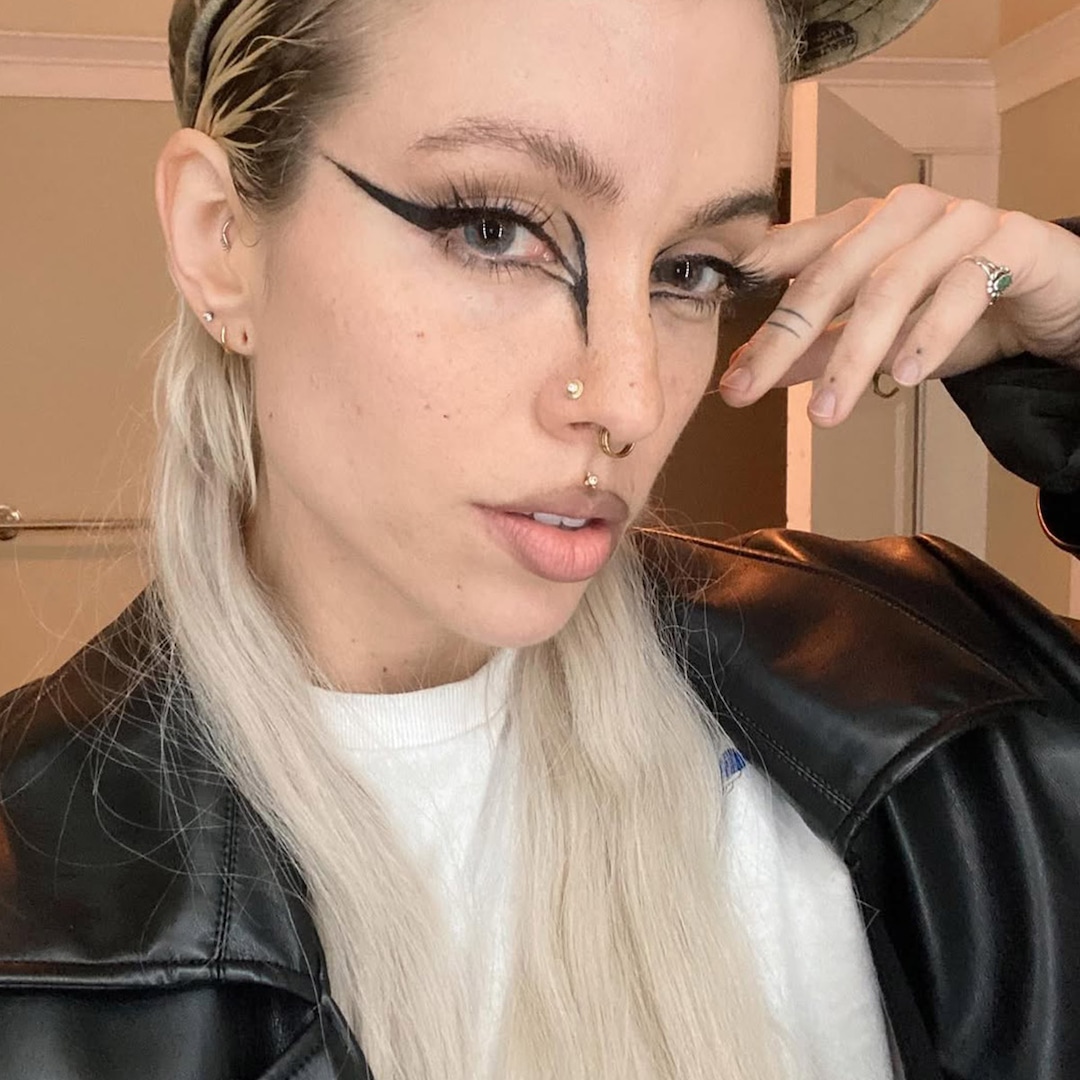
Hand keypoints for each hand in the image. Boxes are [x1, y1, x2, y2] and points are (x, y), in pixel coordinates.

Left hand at [718, 184, 1079, 424]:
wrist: (1060, 295)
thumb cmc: (963, 307)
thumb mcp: (881, 334)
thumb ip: (818, 345)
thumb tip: (747, 372)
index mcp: (863, 226)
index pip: (792, 260)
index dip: (752, 309)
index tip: (722, 364)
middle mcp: (905, 214)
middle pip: (830, 274)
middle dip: (784, 339)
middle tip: (749, 392)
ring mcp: (959, 221)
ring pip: (892, 284)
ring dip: (852, 353)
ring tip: (827, 413)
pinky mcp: (1014, 241)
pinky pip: (964, 286)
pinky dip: (931, 333)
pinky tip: (907, 374)